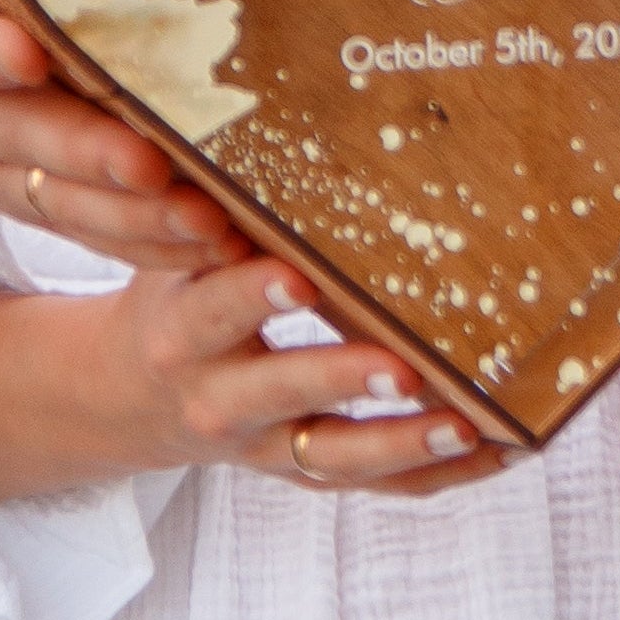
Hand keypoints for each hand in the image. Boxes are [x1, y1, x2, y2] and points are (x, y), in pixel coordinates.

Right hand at [0, 0, 238, 273]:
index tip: (23, 51)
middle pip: (14, 139)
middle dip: (81, 150)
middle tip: (150, 156)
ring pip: (61, 201)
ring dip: (131, 218)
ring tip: (207, 221)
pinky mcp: (37, 193)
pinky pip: (91, 234)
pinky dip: (152, 249)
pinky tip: (224, 249)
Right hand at [0, 253, 504, 503]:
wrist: (127, 399)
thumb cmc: (168, 302)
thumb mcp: (171, 257)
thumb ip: (216, 218)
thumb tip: (274, 134)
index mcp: (183, 332)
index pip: (215, 310)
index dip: (254, 296)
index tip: (299, 278)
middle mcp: (218, 398)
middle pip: (283, 394)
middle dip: (343, 379)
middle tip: (405, 366)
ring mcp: (262, 446)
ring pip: (336, 456)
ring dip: (405, 442)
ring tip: (470, 424)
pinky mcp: (299, 473)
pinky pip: (371, 484)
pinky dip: (432, 472)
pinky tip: (493, 449)